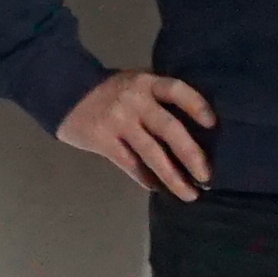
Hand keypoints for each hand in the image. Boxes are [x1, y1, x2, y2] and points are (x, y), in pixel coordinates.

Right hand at [54, 70, 217, 201]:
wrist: (64, 90)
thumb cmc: (110, 90)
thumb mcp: (135, 83)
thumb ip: (158, 98)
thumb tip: (195, 129)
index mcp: (146, 82)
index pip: (177, 90)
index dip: (197, 106)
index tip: (213, 124)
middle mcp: (135, 101)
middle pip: (169, 128)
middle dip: (192, 155)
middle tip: (207, 176)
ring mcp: (118, 121)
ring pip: (151, 153)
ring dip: (173, 177)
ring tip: (189, 194)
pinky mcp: (103, 140)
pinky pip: (130, 164)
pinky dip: (146, 178)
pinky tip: (158, 189)